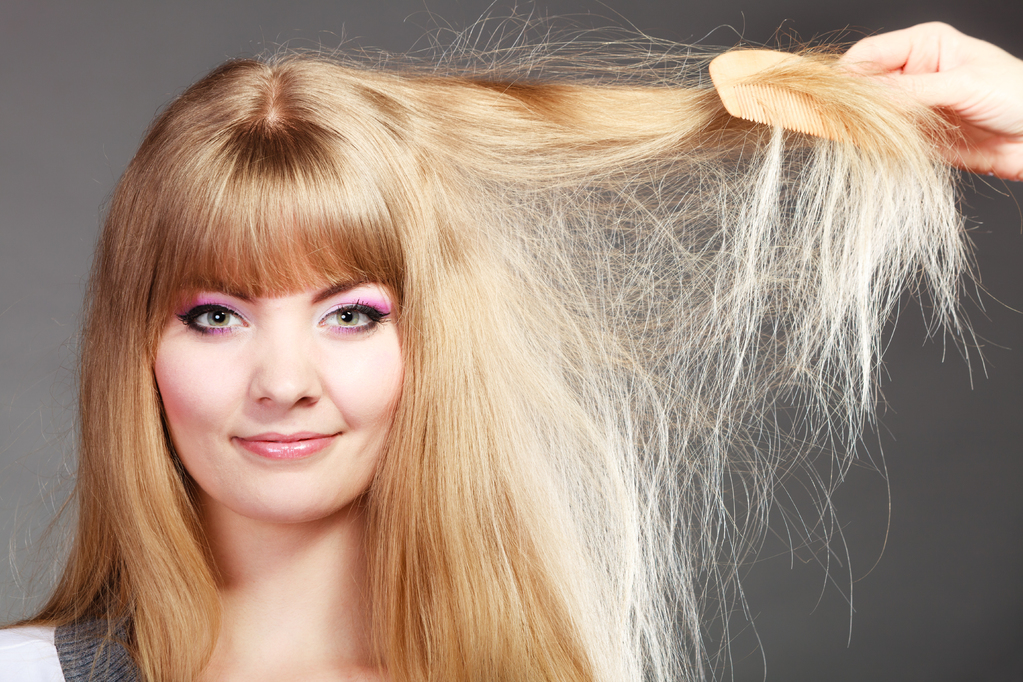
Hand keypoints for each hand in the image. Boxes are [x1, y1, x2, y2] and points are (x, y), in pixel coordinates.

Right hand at [840, 22, 1022, 180]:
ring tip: (848, 137)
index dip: (847, 73)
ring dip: (857, 127)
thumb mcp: (963, 85)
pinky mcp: (912, 137)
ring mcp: (910, 107)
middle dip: (848, 103)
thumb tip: (866, 97)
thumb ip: (913, 92)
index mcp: (924, 46)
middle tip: (834, 121)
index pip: (870, 54)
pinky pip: (879, 141)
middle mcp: (912, 74)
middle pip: (862, 85)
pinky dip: (869, 146)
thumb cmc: (1017, 95)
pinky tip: (865, 150)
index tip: (830, 95)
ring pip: (866, 115)